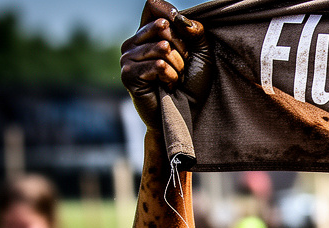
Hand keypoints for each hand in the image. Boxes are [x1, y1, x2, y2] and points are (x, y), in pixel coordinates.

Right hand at [120, 0, 210, 130]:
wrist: (186, 115)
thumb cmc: (192, 86)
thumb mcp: (201, 55)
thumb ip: (194, 32)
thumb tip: (179, 19)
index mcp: (148, 34)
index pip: (153, 5)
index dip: (170, 14)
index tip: (185, 31)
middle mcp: (134, 42)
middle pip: (163, 28)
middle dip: (182, 51)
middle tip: (181, 69)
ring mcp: (127, 57)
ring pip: (163, 48)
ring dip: (178, 68)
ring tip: (175, 80)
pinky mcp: (128, 74)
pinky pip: (158, 65)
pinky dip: (171, 77)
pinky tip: (168, 87)